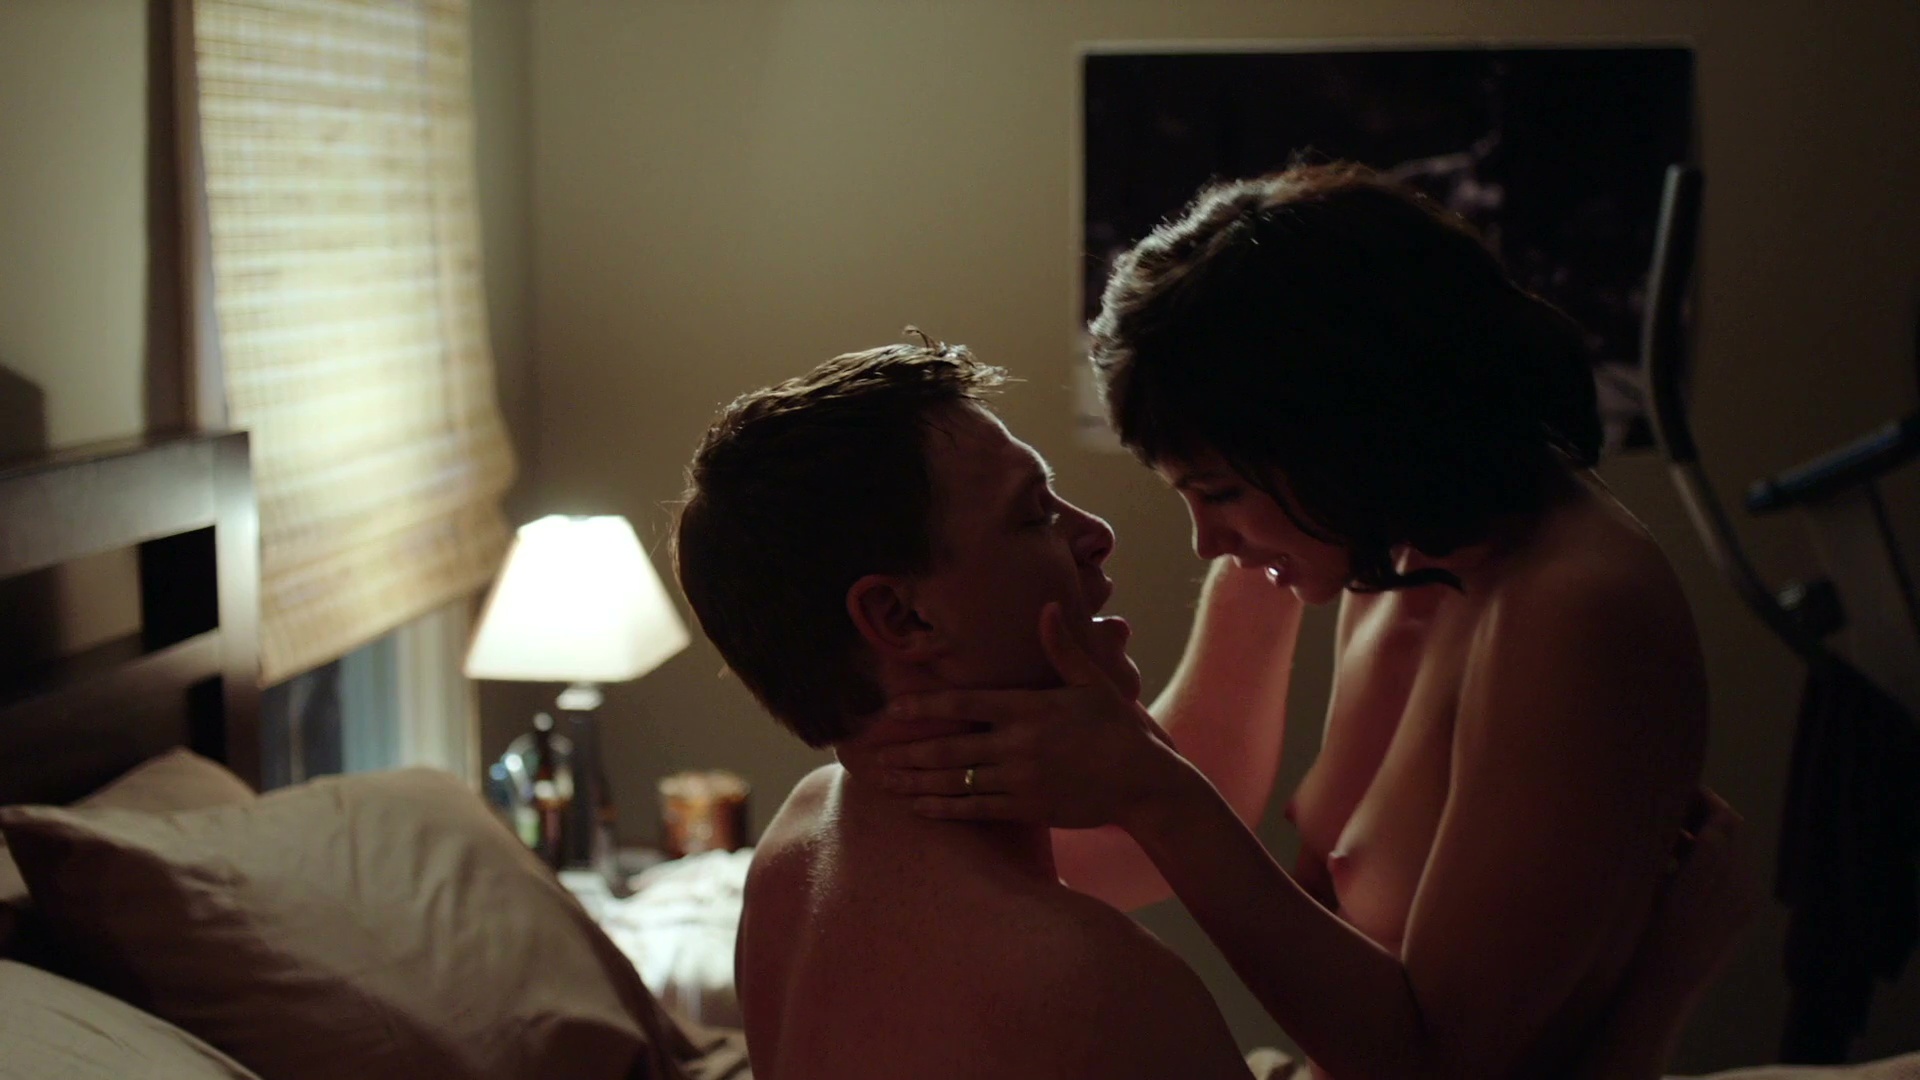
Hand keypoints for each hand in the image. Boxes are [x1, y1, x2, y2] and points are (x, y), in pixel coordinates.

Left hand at [879, 602, 1185, 827]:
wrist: (1145, 782)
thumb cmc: (1118, 728)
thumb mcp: (1093, 682)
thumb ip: (1063, 648)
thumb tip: (1048, 606)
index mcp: (1030, 708)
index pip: (966, 702)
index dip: (925, 705)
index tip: (892, 710)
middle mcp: (1020, 745)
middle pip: (950, 747)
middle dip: (907, 752)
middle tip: (871, 755)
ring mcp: (1022, 780)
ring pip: (957, 781)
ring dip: (916, 782)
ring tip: (884, 781)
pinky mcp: (1028, 808)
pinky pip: (976, 810)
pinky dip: (944, 809)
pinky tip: (919, 806)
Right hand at [1646, 787, 1760, 997]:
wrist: (1662, 989)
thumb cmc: (1644, 932)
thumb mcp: (1653, 878)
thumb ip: (1678, 842)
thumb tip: (1682, 811)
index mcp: (1719, 869)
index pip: (1721, 817)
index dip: (1698, 799)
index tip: (1670, 790)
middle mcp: (1741, 883)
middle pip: (1731, 833)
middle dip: (1701, 817)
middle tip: (1666, 809)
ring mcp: (1744, 903)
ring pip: (1731, 854)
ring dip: (1704, 840)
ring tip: (1666, 839)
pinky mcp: (1742, 918)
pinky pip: (1732, 877)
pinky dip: (1710, 865)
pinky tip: (1675, 870)